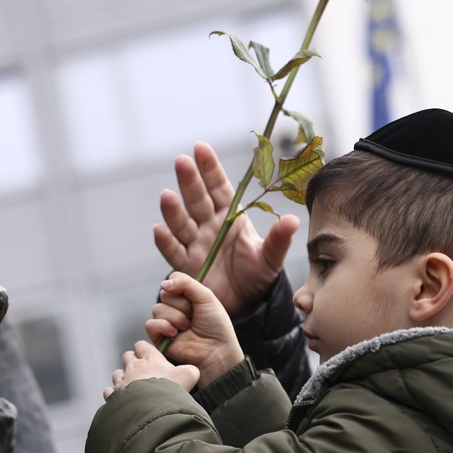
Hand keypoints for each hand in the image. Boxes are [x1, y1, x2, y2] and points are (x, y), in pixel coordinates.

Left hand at [103, 341, 198, 400]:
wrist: (152, 409)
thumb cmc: (170, 391)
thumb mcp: (189, 376)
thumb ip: (190, 370)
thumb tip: (192, 370)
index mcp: (150, 359)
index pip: (142, 345)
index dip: (145, 350)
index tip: (149, 356)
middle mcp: (134, 367)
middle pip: (128, 356)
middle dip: (133, 362)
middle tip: (142, 372)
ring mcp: (122, 381)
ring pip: (117, 373)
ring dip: (123, 378)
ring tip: (132, 387)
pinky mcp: (114, 396)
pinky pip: (109, 391)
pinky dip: (114, 395)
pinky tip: (121, 400)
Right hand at [146, 272, 243, 387]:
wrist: (216, 351)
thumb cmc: (216, 326)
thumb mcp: (206, 297)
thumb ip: (186, 284)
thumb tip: (163, 283)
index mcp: (186, 296)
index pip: (172, 280)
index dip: (181, 287)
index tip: (193, 298)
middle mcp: (175, 307)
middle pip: (164, 294)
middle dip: (181, 306)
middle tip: (193, 316)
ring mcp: (166, 322)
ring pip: (157, 309)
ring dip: (176, 318)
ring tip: (187, 328)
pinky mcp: (159, 337)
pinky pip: (150, 324)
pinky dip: (163, 327)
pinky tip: (175, 334)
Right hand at [154, 141, 299, 316]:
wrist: (247, 305)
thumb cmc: (259, 276)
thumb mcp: (271, 258)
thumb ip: (278, 239)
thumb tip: (293, 220)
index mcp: (230, 217)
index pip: (218, 188)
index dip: (209, 168)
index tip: (200, 147)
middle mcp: (209, 226)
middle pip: (197, 200)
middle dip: (189, 181)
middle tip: (181, 161)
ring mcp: (196, 245)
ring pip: (182, 223)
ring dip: (173, 210)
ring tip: (167, 195)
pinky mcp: (186, 266)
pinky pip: (174, 252)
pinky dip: (166, 242)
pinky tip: (159, 230)